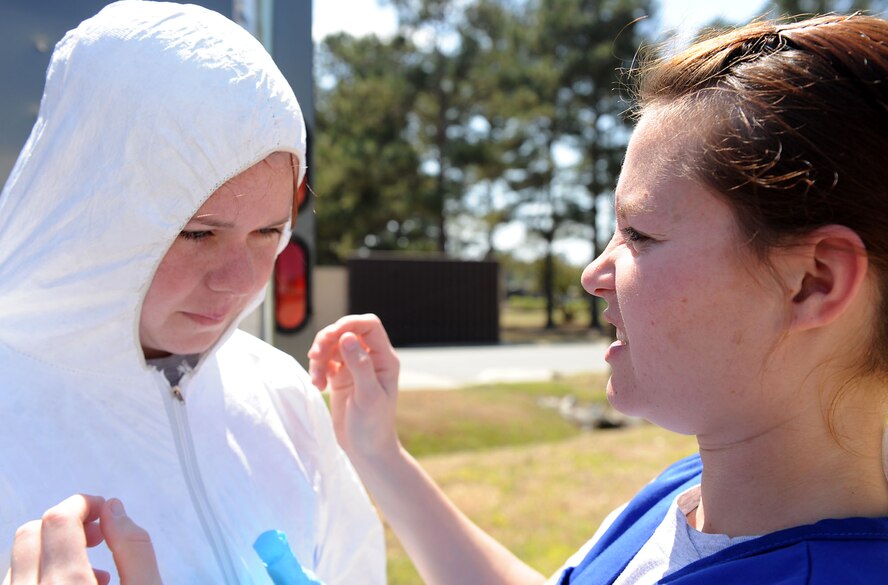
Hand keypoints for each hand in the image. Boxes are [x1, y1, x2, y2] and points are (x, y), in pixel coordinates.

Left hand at [3, 495, 161, 584]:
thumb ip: (134, 548)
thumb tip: (113, 508)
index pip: (58, 520)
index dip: (83, 503)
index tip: (103, 510)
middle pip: (31, 533)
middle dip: (66, 522)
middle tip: (97, 535)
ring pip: (19, 558)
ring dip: (51, 550)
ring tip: (89, 567)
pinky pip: (16, 581)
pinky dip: (40, 574)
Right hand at [308, 314, 400, 459]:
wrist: (367, 451)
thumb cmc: (374, 426)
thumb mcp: (368, 396)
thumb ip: (359, 365)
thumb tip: (347, 336)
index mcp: (384, 359)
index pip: (369, 325)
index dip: (349, 323)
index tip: (331, 335)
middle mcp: (370, 359)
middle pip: (346, 331)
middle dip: (328, 339)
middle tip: (315, 356)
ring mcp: (354, 367)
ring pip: (332, 345)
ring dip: (319, 357)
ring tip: (316, 379)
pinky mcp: (340, 378)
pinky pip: (325, 361)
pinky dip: (317, 369)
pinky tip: (318, 386)